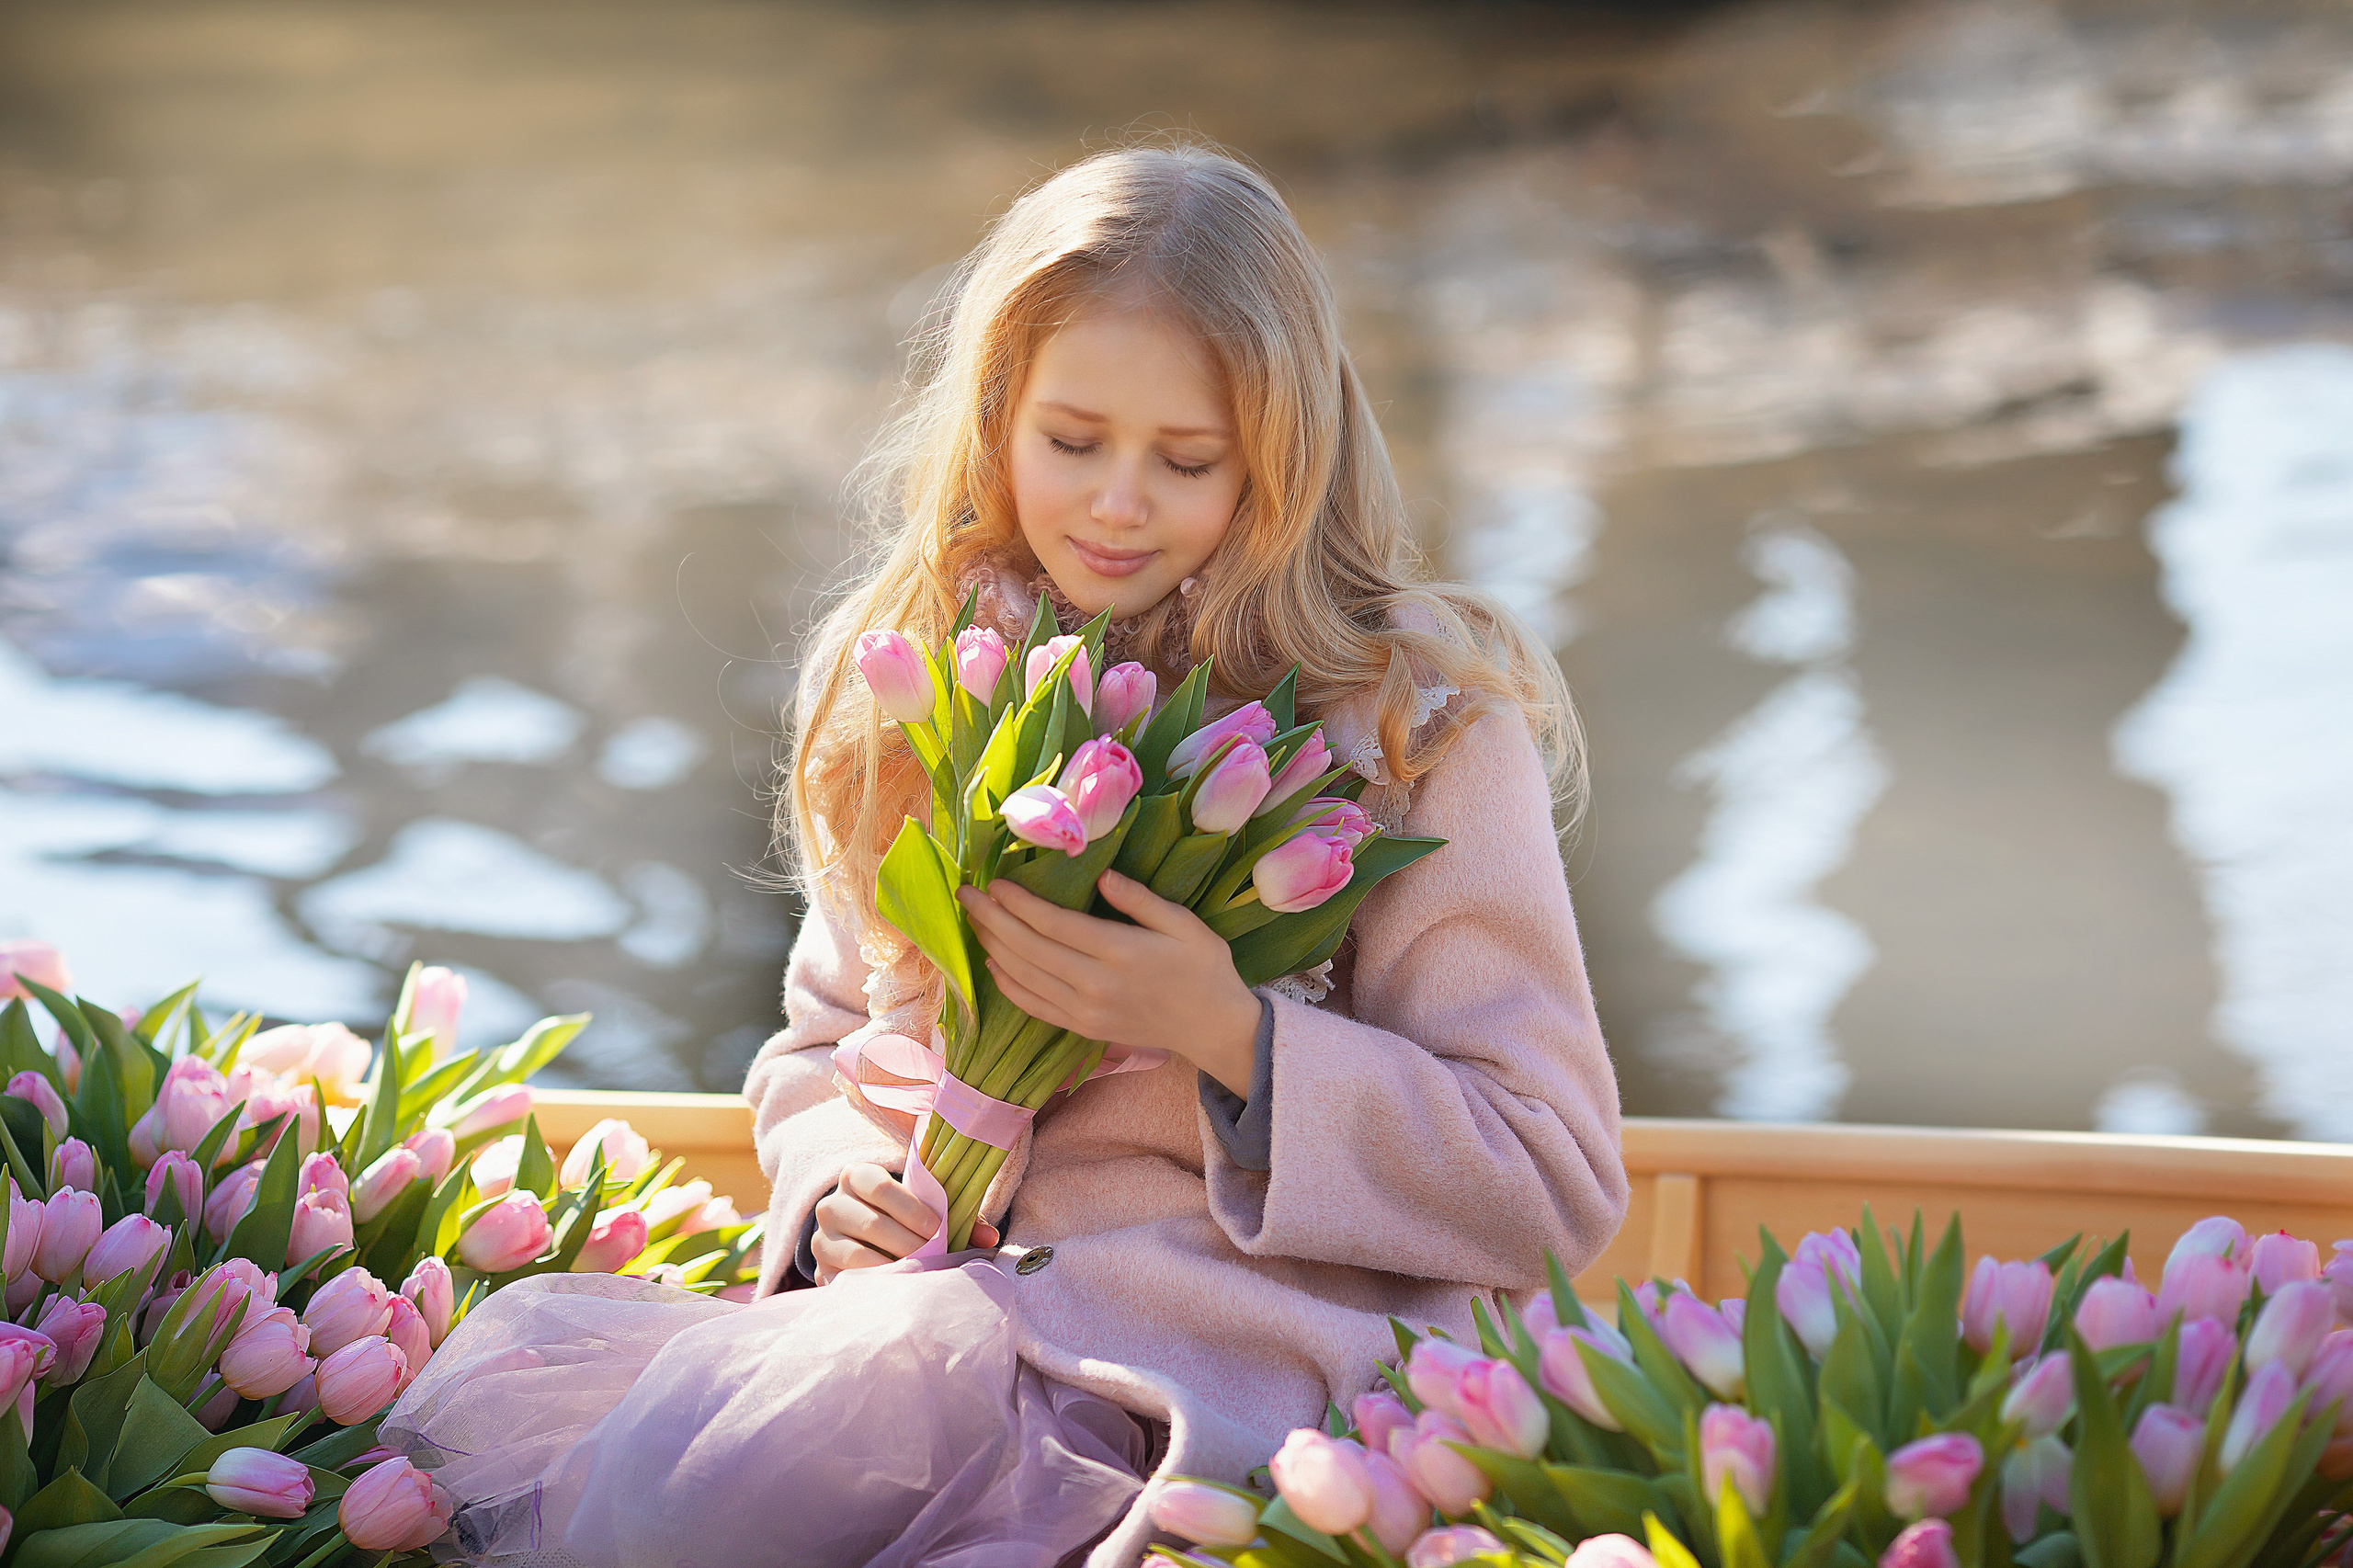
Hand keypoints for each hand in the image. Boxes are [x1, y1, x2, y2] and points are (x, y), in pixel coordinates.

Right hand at [810, 1161, 997, 1282]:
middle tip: (934, 1256)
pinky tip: (898, 1288)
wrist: (858, 1237)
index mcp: (856, 1176)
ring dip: (893, 1266)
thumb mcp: (922, 1207)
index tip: (937, 1228)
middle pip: (871, 1223)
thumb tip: (989, 1237)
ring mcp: (822, 1239)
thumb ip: (955, 1216)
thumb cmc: (900, 1216)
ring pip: (856, 1255)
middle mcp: (831, 1205)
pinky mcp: (821, 1270)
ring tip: (919, 1273)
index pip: (879, 1186)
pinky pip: (848, 1280)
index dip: (911, 1208)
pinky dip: (876, 1284)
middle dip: (909, 1243)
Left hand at [957, 870, 1260, 1095]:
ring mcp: (1085, 1012)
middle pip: (1028, 948)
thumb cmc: (1204, 968)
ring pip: (1023, 977)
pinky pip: (1034, 1006)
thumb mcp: (1184, 924)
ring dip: (992, 947)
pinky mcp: (1083, 1029)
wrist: (1214, 1029)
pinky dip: (1007, 984)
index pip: (1053, 924)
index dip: (1017, 903)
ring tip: (974, 921)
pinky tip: (993, 963)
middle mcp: (1095, 985)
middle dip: (992, 919)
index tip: (993, 882)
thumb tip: (1102, 875)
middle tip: (966, 895)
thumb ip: (1140, 900)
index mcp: (1120, 952)